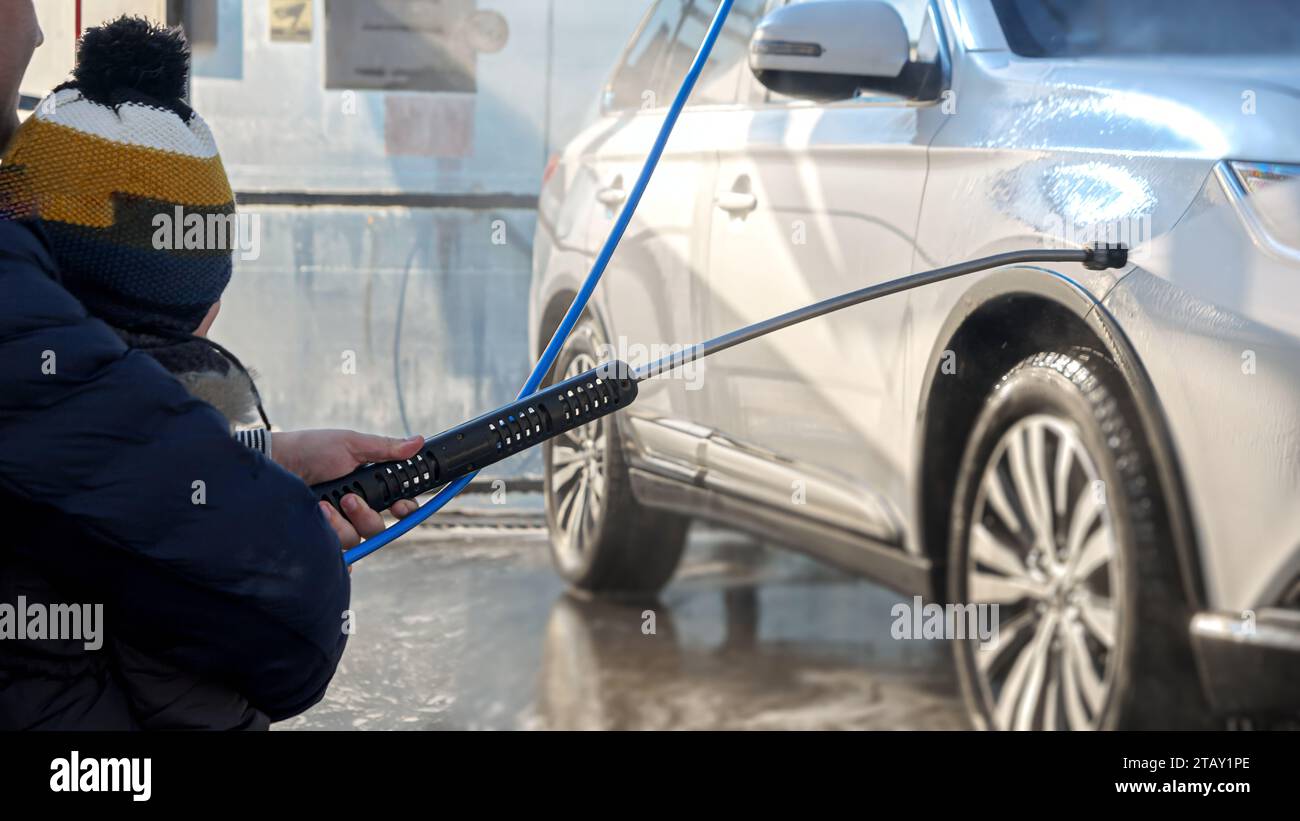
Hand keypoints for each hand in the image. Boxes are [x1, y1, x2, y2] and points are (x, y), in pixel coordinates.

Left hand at [271, 430, 423, 548]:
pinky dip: (331, 544)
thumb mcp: (351, 444)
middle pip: (378, 527)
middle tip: (348, 499)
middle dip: (365, 514)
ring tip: (321, 505)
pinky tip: (319, 526)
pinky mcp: (320, 537)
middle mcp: (355, 509)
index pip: (396, 506)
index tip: (400, 507)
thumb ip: (385, 449)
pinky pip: (337, 553)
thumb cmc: (310, 450)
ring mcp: (337, 525)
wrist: (275, 463)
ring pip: (357, 538)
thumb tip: (416, 442)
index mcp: (367, 487)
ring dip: (340, 522)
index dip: (404, 509)